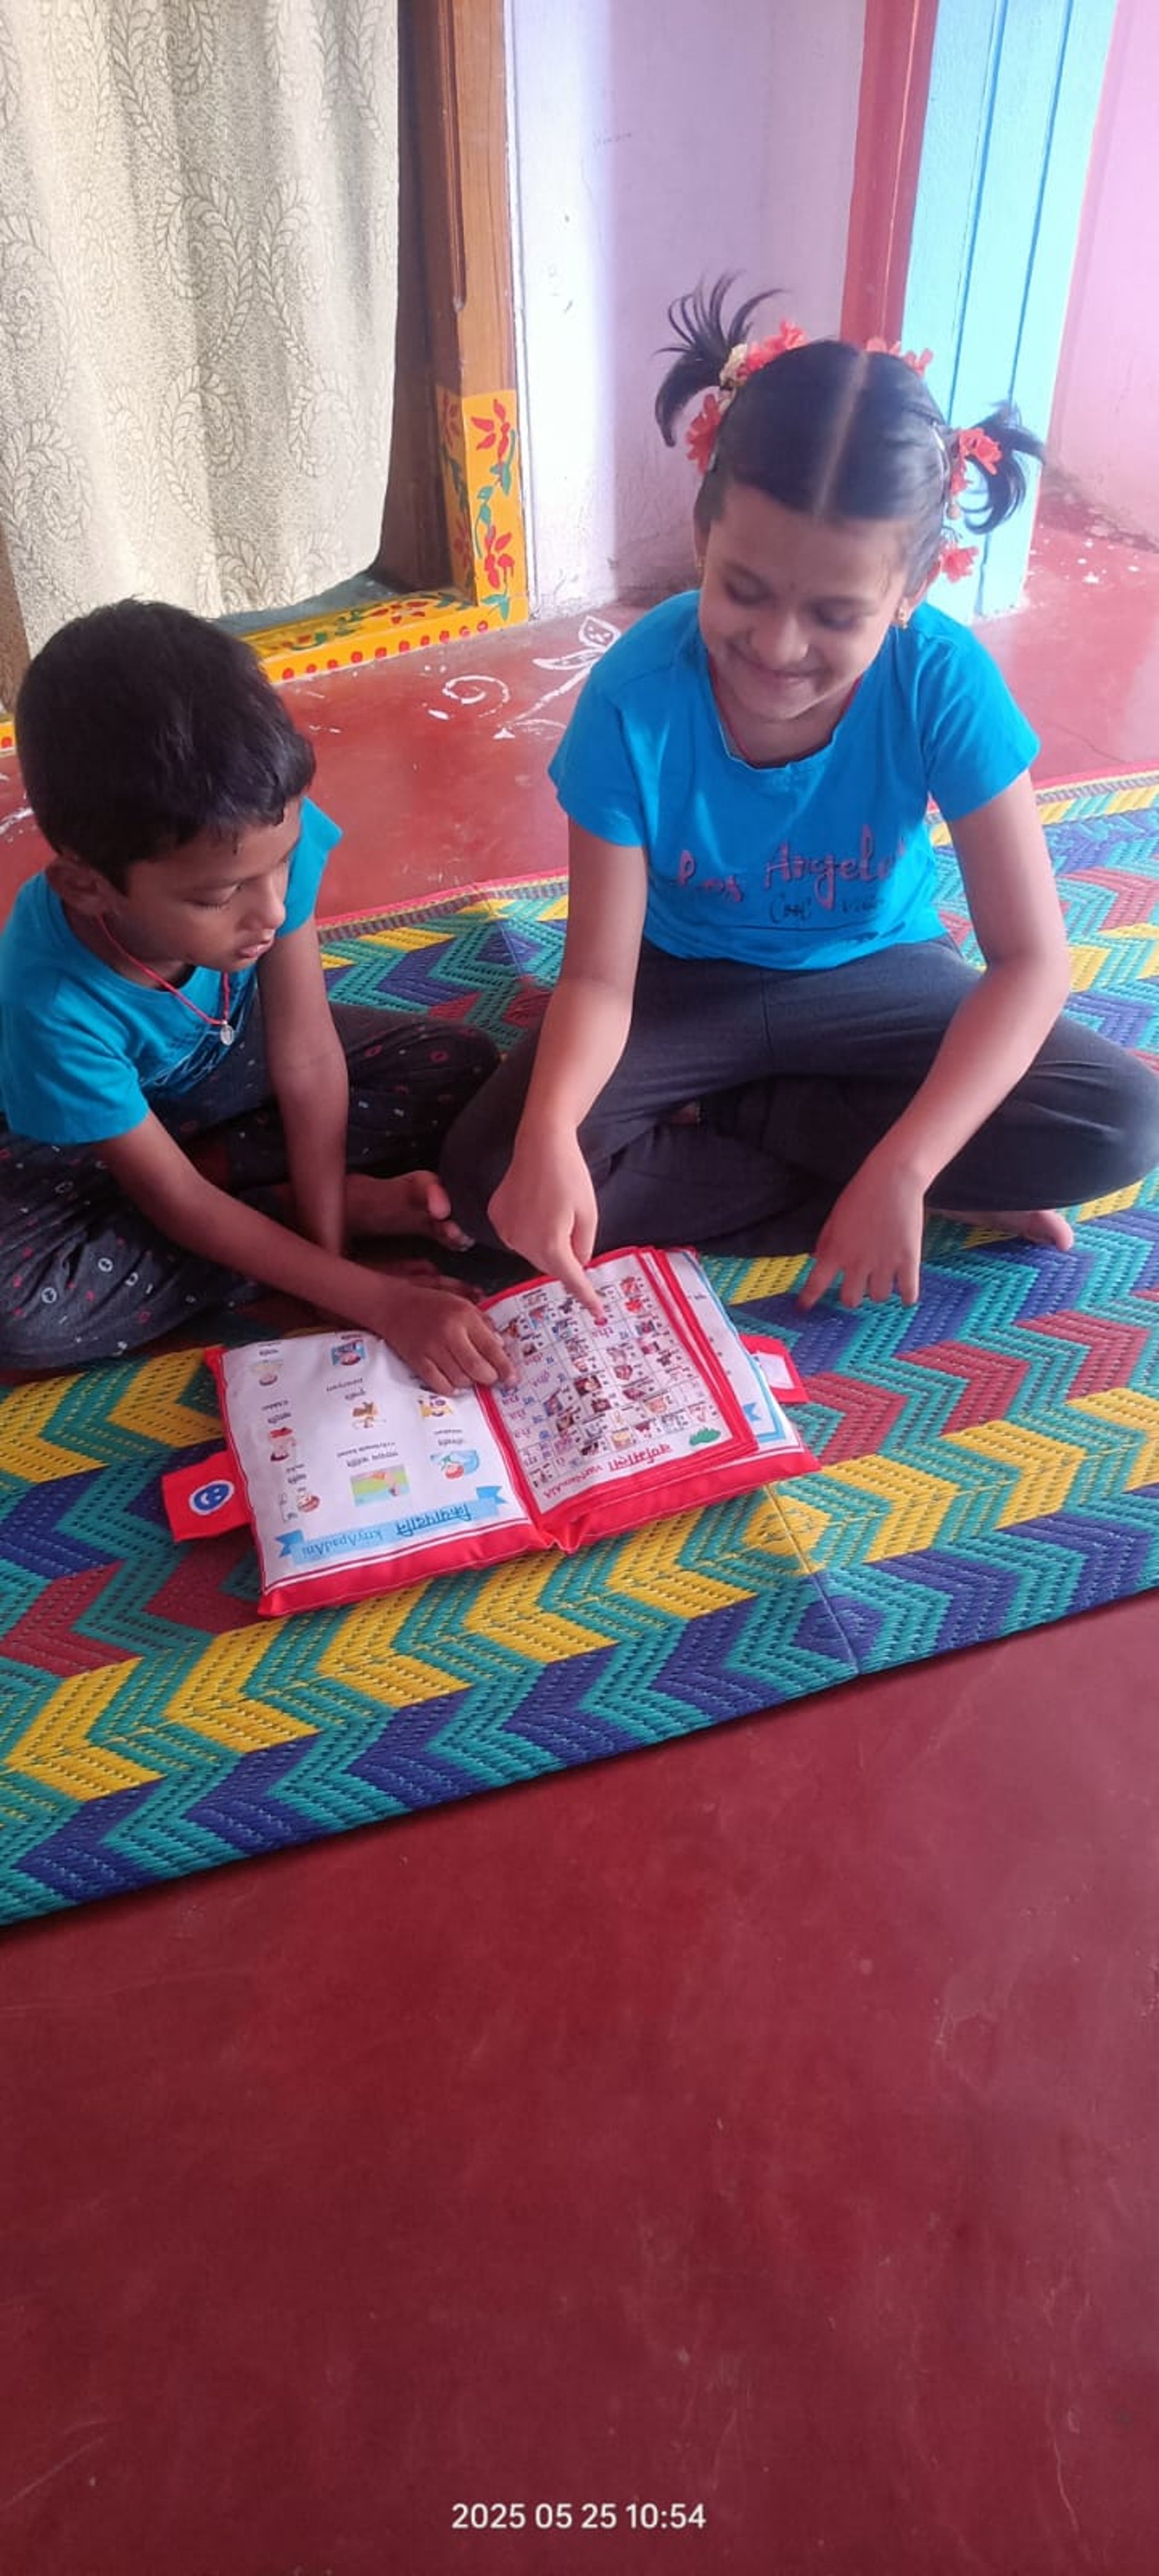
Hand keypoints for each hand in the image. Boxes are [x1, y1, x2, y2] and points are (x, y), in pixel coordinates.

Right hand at [373, 1274, 512, 1393]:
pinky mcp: (417, 1361)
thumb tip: (500, 1345)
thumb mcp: (460, 1302)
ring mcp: (432, 1349)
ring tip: (468, 1374)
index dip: (504, 1367)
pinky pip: (440, 1384)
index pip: (491, 1348)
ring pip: (460, 1379)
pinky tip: (453, 1381)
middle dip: (488, 1378)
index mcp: (464, 1316)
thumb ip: (482, 1322)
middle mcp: (449, 1333)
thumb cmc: (429, 1302)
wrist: (391, 1304)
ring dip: (469, 1382)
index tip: (512, 1378)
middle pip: (477, 1368)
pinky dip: (450, 1387)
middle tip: (490, 1377)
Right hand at [487, 1128, 602, 1314]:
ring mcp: (505, 1231)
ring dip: (545, 1244)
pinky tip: (535, 1207)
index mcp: (551, 1245)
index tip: (597, 1312)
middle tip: (574, 1230)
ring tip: (553, 1211)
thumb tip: (576, 1264)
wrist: (541, 1144)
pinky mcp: (496, 1217)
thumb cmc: (570, 1176)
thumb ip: (583, 1246)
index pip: (571, 1279)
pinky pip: (516, 1236)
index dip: (586, 1296)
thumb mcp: (588, 1214)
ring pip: (531, 1252)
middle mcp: (523, 1243)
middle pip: (549, 1265)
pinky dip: (528, 1231)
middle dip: (564, 1258)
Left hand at [799, 1157, 924, 1309]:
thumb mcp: (835, 1217)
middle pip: (851, 1299)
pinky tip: (905, 1295)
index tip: (804, 1308)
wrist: (893, 1179)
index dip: (809, 1298)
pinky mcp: (908, 1259)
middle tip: (857, 1288)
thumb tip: (816, 1261)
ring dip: (878, 1292)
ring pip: (878, 1297)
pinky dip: (906, 1297)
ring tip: (883, 1280)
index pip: (817, 1283)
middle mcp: (858, 1262)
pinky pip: (907, 1292)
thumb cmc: (861, 1194)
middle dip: (852, 1297)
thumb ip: (826, 1242)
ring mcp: (884, 1263)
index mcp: (836, 1251)